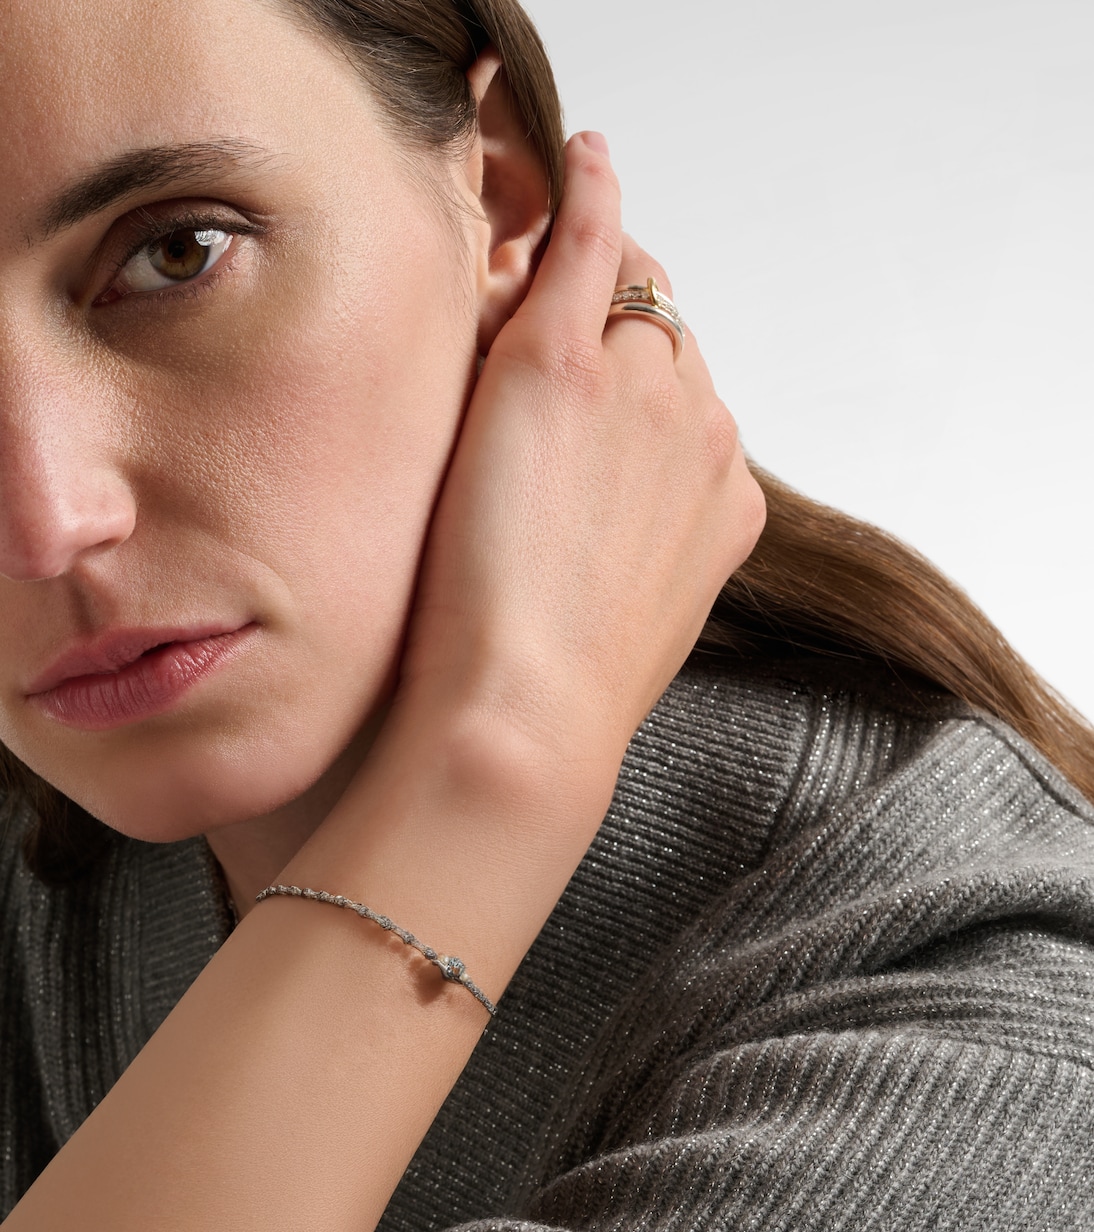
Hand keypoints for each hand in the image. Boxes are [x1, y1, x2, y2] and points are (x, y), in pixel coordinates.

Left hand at [394, 132, 764, 790]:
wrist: (529, 720)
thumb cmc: (561, 692)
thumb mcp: (625, 620)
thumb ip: (634, 548)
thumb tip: (602, 519)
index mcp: (723, 497)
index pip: (688, 399)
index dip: (638, 382)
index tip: (597, 381)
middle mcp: (704, 430)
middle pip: (667, 338)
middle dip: (617, 328)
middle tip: (555, 330)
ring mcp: (643, 391)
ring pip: (626, 294)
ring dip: (586, 283)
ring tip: (531, 285)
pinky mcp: (563, 365)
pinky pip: (596, 246)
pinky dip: (591, 195)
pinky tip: (581, 155)